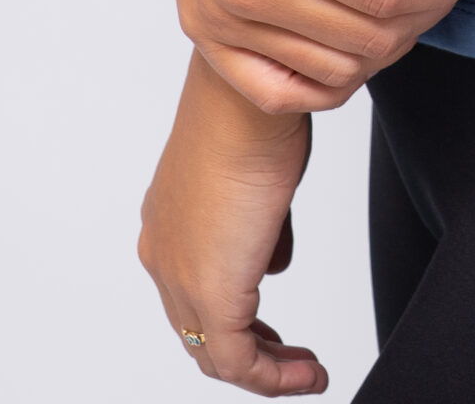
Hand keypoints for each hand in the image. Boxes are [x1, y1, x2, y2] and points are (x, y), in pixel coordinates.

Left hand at [140, 51, 327, 394]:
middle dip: (250, 350)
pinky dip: (276, 377)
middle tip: (289, 359)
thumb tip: (274, 261)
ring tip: (307, 371)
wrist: (246, 98)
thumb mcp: (258, 177)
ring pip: (217, 354)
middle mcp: (164, 256)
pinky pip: (240, 363)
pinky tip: (310, 372)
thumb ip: (260, 226)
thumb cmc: (255, 115)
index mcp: (168, 223)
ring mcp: (181, 279)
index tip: (272, 329)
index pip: (192, 292)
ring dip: (268, 370)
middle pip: (199, 331)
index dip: (234, 317)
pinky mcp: (212, 295)